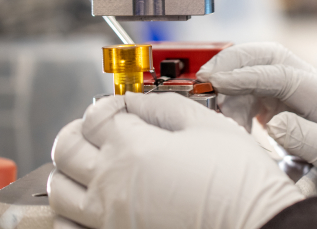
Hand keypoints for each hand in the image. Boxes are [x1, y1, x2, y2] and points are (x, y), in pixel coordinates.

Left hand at [48, 91, 302, 228]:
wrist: (257, 224)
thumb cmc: (239, 180)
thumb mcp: (210, 126)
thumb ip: (166, 106)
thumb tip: (138, 100)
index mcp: (133, 149)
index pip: (96, 115)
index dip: (110, 103)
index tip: (126, 106)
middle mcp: (111, 185)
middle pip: (65, 149)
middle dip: (79, 130)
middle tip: (99, 128)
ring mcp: (108, 219)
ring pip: (59, 191)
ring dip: (69, 169)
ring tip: (92, 162)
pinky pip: (69, 227)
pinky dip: (71, 210)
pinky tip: (94, 200)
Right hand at [197, 43, 316, 228]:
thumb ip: (316, 142)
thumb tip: (275, 123)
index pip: (287, 74)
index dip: (249, 74)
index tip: (216, 80)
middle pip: (272, 61)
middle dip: (236, 63)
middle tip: (202, 81)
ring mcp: (306, 107)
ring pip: (261, 81)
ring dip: (234, 90)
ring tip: (217, 115)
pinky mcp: (296, 123)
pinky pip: (261, 105)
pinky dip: (240, 108)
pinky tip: (229, 126)